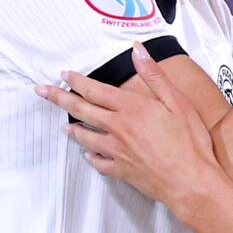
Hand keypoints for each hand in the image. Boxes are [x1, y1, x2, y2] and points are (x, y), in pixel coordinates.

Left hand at [34, 42, 219, 209]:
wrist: (190, 182)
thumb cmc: (189, 142)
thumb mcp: (177, 101)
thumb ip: (154, 75)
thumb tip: (137, 50)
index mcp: (131, 109)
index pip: (96, 91)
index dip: (77, 81)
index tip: (64, 74)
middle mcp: (118, 128)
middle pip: (82, 110)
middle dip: (59, 98)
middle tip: (42, 91)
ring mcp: (117, 151)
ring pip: (86, 136)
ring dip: (73, 128)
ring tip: (64, 125)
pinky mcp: (121, 170)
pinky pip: (98, 162)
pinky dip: (91, 156)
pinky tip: (88, 154)